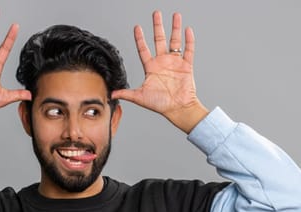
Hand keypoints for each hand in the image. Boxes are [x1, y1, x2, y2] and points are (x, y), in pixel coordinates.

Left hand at [112, 11, 207, 132]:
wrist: (178, 109)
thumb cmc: (160, 104)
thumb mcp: (140, 97)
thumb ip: (126, 93)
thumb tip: (111, 94)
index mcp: (151, 68)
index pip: (143, 49)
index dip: (140, 38)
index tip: (137, 27)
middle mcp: (163, 63)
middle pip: (159, 40)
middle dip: (157, 26)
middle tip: (156, 14)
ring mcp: (175, 63)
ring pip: (175, 41)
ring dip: (175, 28)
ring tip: (175, 15)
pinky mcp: (186, 66)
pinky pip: (188, 50)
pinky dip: (189, 40)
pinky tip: (187, 30)